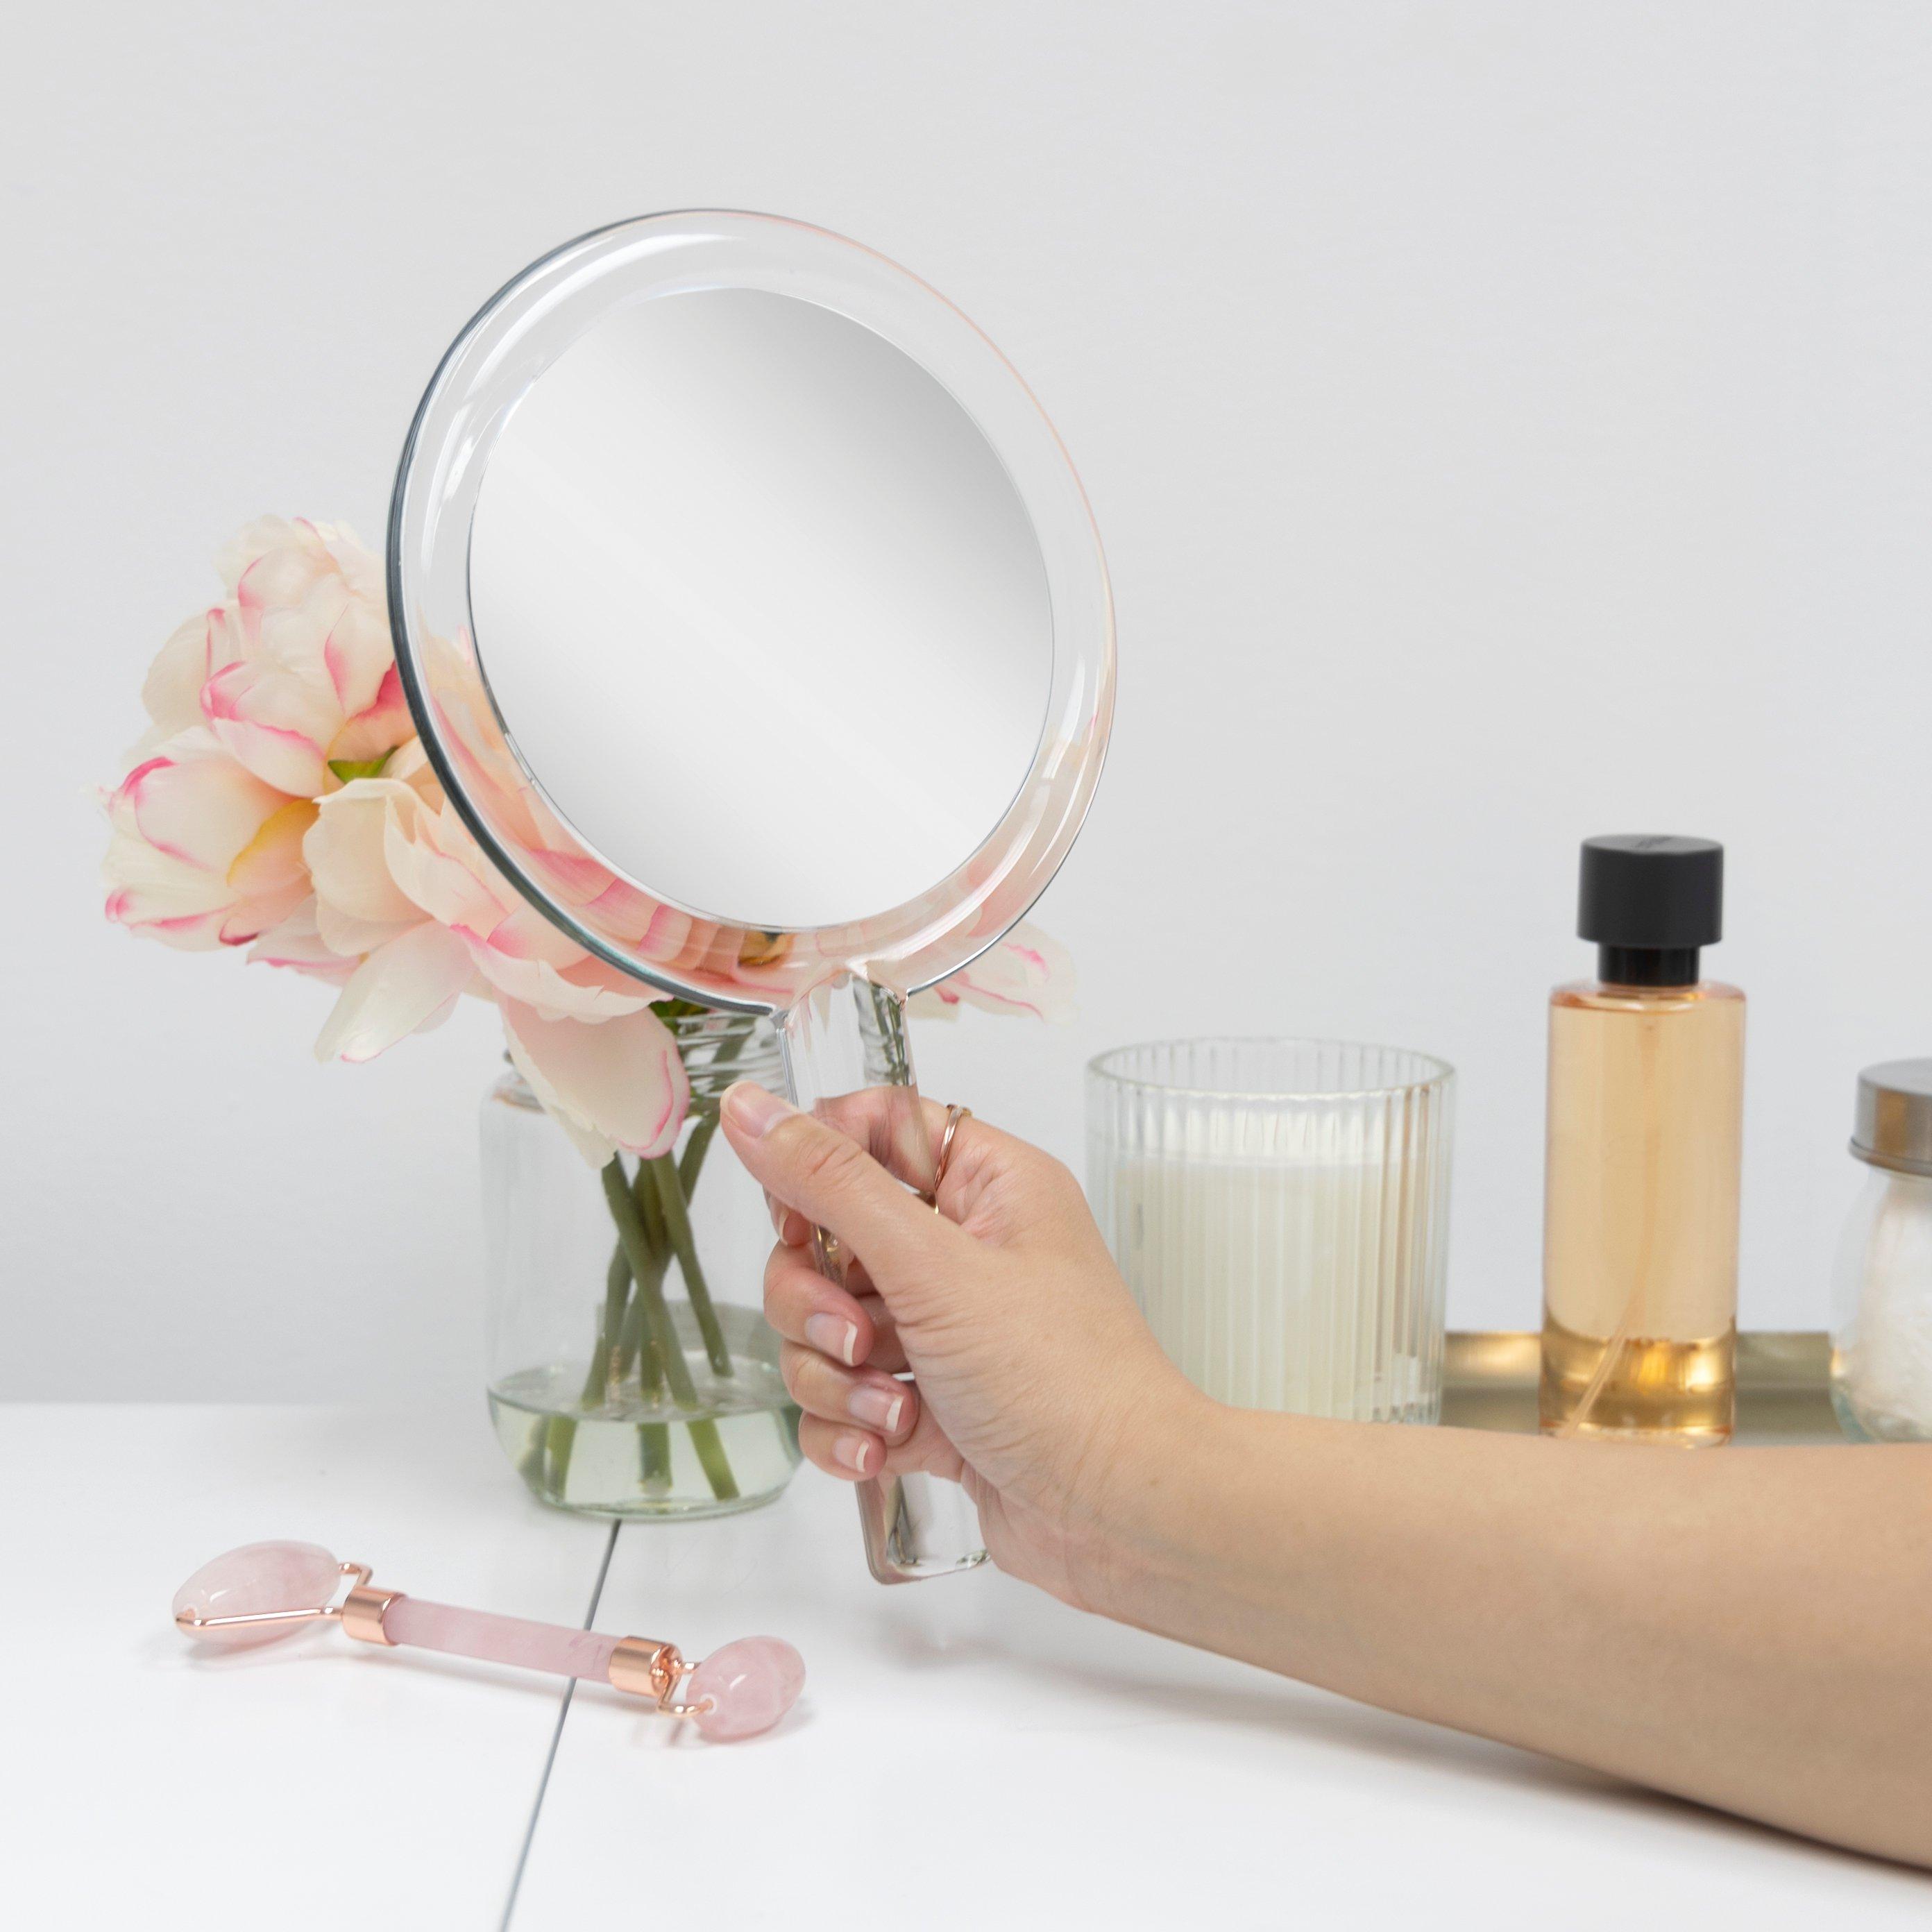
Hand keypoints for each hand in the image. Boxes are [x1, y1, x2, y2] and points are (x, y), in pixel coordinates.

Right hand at [718, 1082, 1197, 1606]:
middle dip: (816, 1302)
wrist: (1120, 1513)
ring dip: (835, 1377)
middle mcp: (965, 1250)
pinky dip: (848, 1430)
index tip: (798, 1221)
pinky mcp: (930, 1406)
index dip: (817, 1167)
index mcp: (986, 1185)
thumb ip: (830, 1183)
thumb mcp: (932, 1264)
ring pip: (824, 1327)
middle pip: (826, 1239)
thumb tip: (750, 1108)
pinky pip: (843, 1400)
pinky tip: (884, 1452)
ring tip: (890, 1411)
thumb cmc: (1061, 1377)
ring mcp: (945, 1332)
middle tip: (859, 1338)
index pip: (872, 1128)